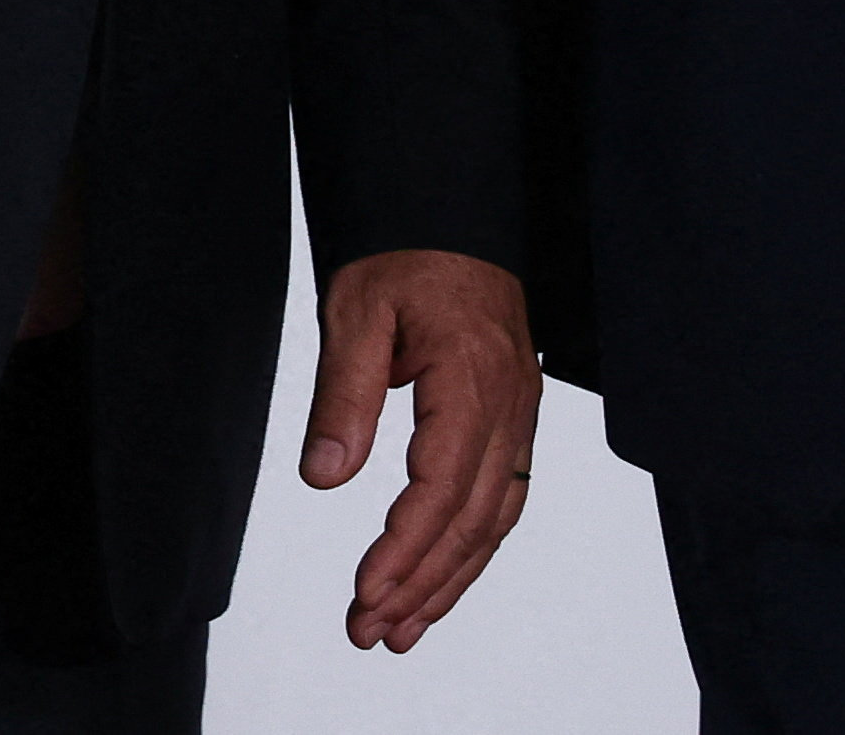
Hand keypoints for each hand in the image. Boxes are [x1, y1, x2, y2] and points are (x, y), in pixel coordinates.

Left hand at [298, 248, 539, 650]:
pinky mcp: (514, 417)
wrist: (452, 213)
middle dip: (421, 584)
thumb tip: (324, 478)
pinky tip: (445, 577)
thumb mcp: (357, 312)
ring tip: (404, 629)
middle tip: (370, 630)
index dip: (404, 550)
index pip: (441, 488)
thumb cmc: (407, 256)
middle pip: (473, 518)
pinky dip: (475, 548)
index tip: (364, 591)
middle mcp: (508, 405)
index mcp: (471, 380)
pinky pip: (505, 496)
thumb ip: (343, 397)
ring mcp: (520, 413)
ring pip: (495, 518)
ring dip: (451, 580)